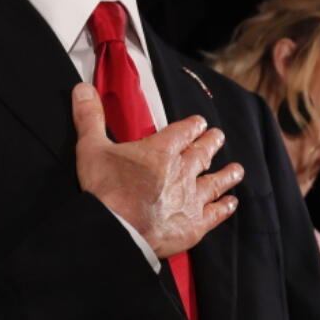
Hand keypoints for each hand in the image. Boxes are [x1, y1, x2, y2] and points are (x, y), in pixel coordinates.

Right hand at [71, 82, 241, 257]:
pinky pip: (215, 213)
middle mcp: (182, 171)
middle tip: (218, 136)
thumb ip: (89, 117)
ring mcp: (191, 199)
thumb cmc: (105, 190)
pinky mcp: (194, 224)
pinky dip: (224, 208)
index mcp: (160, 151)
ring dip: (227, 175)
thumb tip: (83, 89)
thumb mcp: (91, 148)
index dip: (192, 125)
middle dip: (211, 143)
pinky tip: (231, 203)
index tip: (199, 122)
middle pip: (202, 153)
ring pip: (215, 182)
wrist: (117, 230)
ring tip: (237, 169)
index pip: (183, 131)